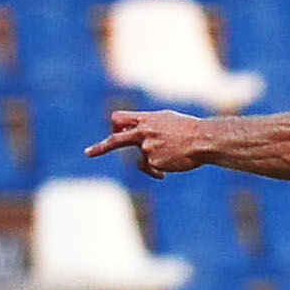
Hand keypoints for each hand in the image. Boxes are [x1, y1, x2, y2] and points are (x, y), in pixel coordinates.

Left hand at [83, 108, 208, 177]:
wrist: (202, 139)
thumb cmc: (188, 129)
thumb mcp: (166, 120)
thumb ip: (149, 124)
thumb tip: (136, 132)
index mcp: (146, 119)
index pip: (120, 118)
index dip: (114, 126)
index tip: (109, 131)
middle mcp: (143, 132)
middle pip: (116, 139)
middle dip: (100, 147)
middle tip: (87, 153)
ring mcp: (146, 147)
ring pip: (140, 160)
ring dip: (151, 162)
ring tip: (171, 157)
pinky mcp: (152, 161)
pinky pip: (150, 168)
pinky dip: (158, 170)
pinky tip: (172, 165)